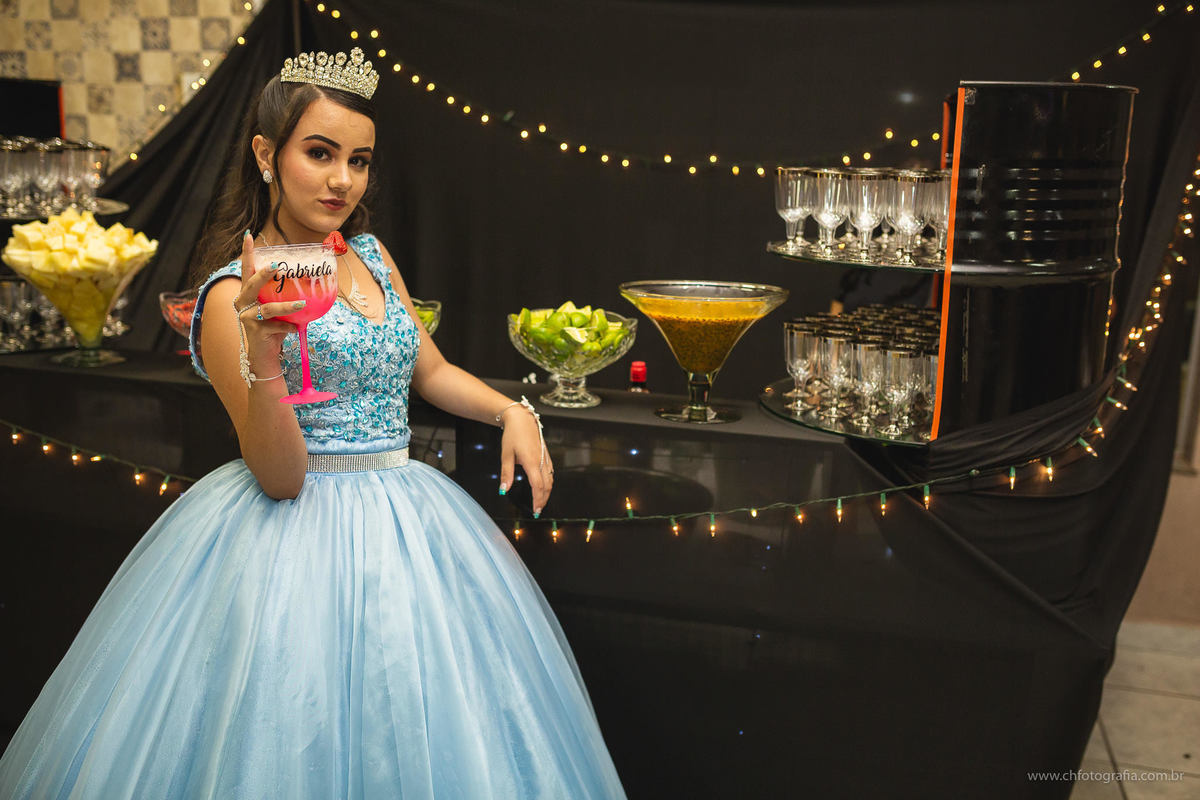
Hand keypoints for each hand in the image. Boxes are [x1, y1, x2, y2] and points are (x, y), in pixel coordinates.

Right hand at [235, 231, 304, 364]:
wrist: (266, 354)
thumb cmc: (274, 327)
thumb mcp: (279, 309)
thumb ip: (286, 296)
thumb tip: (312, 281)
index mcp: (249, 292)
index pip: (247, 269)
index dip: (247, 252)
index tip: (248, 235)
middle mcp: (243, 302)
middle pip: (251, 283)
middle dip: (263, 274)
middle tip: (277, 267)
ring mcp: (247, 316)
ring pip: (268, 308)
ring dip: (286, 307)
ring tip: (302, 303)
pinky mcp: (254, 331)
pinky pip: (276, 326)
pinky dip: (289, 328)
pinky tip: (296, 330)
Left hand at [499, 406, 552, 516]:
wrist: (522, 419)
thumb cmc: (513, 434)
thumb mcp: (506, 454)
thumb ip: (506, 474)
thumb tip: (504, 490)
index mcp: (531, 462)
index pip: (538, 486)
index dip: (537, 500)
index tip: (535, 510)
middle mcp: (541, 460)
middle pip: (547, 485)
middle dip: (543, 499)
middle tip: (538, 510)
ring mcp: (545, 457)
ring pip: (551, 479)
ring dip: (547, 492)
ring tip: (541, 501)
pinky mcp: (546, 454)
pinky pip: (551, 472)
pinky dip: (549, 482)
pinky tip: (544, 486)